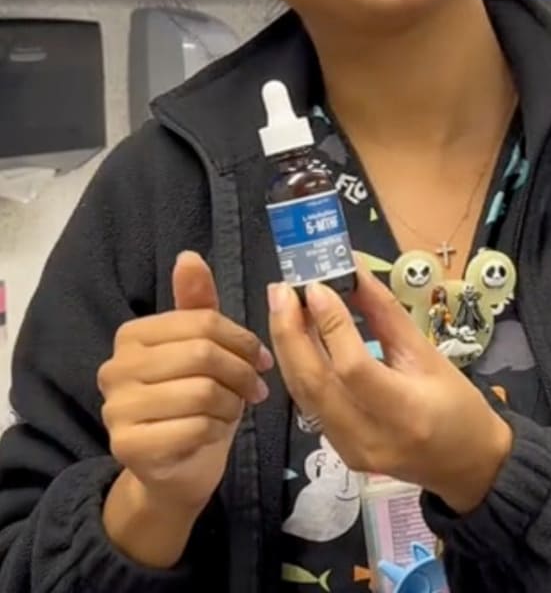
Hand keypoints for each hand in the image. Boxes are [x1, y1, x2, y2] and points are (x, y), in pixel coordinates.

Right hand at [98, 251, 272, 516]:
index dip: (241, 340)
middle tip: (255, 387)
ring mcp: (116, 409)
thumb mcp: (201, 348)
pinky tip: (216, 431)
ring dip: (231, 402)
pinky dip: (218, 428)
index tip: (260, 358)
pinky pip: (195, 426)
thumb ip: (197, 305)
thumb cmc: (194, 400)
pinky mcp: (128, 446)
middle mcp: (115, 368)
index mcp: (132, 335)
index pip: (202, 322)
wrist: (174, 470)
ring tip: (234, 408)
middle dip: (240, 372)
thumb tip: (189, 256)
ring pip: (202, 391)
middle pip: (203, 354)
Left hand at [267, 267, 511, 513]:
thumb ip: (386, 314)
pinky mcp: (338, 451)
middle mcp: (370, 437)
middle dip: (290, 332)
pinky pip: (310, 404)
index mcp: (405, 412)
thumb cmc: (458, 403)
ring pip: (303, 393)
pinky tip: (297, 337)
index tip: (316, 287)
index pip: (353, 367)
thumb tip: (354, 273)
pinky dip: (300, 366)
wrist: (464, 462)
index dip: (331, 324)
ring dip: (288, 346)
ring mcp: (349, 450)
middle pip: (314, 382)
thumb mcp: (428, 353)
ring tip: (281, 305)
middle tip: (280, 289)